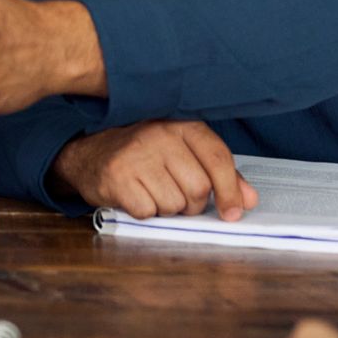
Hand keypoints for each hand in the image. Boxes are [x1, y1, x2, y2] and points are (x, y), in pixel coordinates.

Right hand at [51, 120, 258, 220]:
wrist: (89, 152)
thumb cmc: (144, 154)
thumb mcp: (183, 152)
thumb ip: (219, 173)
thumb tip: (248, 200)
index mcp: (182, 124)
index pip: (218, 159)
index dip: (230, 191)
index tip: (233, 212)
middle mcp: (159, 135)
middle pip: (199, 188)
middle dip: (193, 204)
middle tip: (177, 197)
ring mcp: (136, 155)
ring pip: (175, 204)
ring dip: (168, 209)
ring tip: (153, 191)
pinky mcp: (117, 177)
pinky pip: (149, 212)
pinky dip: (146, 212)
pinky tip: (136, 196)